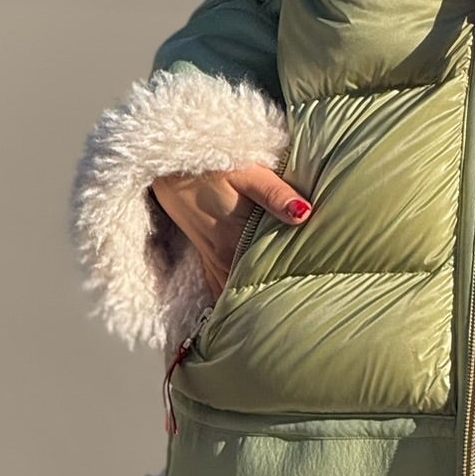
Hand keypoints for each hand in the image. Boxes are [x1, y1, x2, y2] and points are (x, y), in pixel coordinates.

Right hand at [149, 164, 311, 299]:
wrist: (170, 160)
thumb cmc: (213, 164)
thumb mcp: (249, 173)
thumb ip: (276, 195)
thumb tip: (304, 214)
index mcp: (233, 240)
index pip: (259, 278)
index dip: (279, 294)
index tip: (300, 306)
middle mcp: (219, 255)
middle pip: (245, 288)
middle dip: (267, 301)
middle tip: (293, 315)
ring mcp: (209, 254)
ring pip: (229, 288)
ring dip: (246, 298)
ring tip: (271, 315)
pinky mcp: (204, 248)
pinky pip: (216, 281)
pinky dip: (229, 292)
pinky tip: (240, 303)